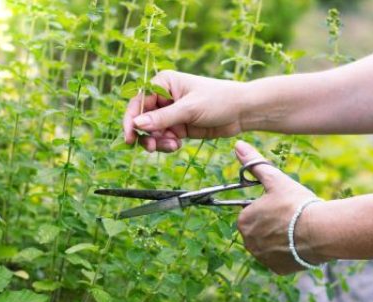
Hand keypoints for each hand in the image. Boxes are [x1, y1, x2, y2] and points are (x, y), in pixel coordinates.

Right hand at [123, 70, 245, 152]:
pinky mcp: (179, 127)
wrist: (242, 112)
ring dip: (158, 141)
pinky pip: (164, 138)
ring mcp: (171, 113)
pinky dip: (167, 144)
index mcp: (164, 82)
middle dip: (146, 134)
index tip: (130, 136)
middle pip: (142, 119)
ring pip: (152, 132)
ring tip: (172, 146)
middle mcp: (164, 97)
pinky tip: (178, 145)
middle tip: (151, 147)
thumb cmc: (218, 100)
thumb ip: (163, 118)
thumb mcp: (189, 109)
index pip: (138, 101)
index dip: (131, 119)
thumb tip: (137, 124)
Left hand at [235, 141, 327, 274]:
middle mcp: (248, 243)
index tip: (282, 206)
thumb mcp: (275, 180)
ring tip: (297, 230)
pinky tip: (300, 244)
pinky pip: (281, 260)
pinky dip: (289, 253)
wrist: (321, 231)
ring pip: (270, 245)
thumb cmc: (296, 203)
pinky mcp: (277, 269)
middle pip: (260, 230)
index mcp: (243, 221)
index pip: (252, 213)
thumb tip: (238, 146)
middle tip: (292, 218)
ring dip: (280, 239)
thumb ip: (255, 164)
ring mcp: (262, 258)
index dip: (268, 208)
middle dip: (273, 225)